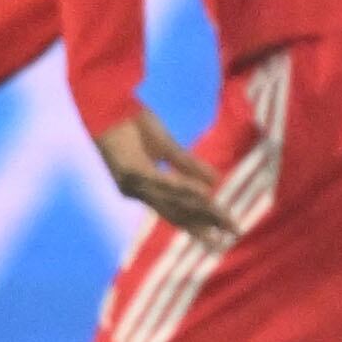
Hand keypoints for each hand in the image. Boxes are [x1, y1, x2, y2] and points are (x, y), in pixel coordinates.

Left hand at [96, 108, 234, 244]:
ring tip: (220, 213)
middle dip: (206, 223)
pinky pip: (158, 182)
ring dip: (197, 207)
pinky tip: (200, 192)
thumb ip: (190, 166)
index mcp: (150, 188)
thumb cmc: (135, 127)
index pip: (182, 211)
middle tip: (232, 233)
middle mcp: (141, 192)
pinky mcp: (128, 170)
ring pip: (170, 200)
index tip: (230, 230)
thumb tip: (216, 182)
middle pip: (179, 213)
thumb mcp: (169, 148)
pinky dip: (180, 187)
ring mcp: (134, 184)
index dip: (206, 222)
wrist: (109, 109)